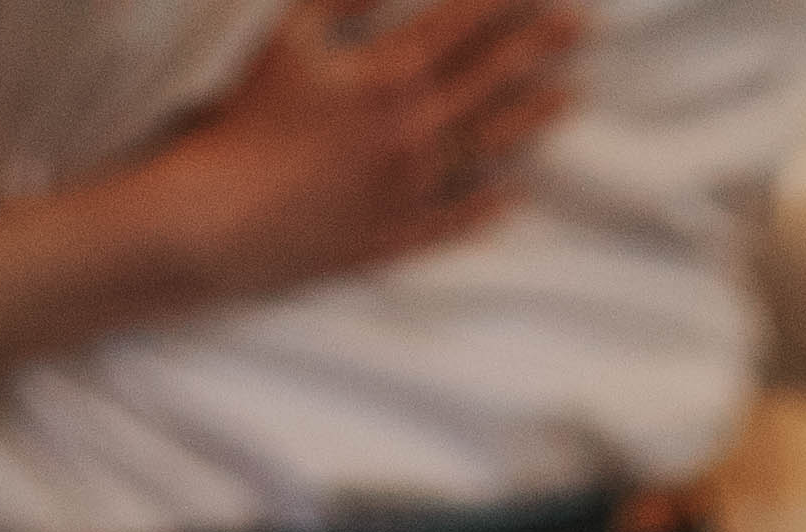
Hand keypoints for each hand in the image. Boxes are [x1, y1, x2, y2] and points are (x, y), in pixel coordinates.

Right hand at [131, 0, 587, 307]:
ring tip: (569, 95)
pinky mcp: (395, 234)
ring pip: (487, 145)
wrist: (222, 218)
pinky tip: (514, 193)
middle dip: (540, 44)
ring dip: (532, 116)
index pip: (465, 24)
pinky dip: (488, 205)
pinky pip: (455, 219)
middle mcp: (416, 130)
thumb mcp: (289, 37)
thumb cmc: (244, 118)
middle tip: (582, 25)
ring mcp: (412, 187)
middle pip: (492, 78)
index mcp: (391, 75)